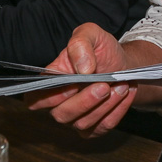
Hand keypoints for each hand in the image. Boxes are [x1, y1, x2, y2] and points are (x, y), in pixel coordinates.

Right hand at [27, 23, 136, 137]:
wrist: (124, 64)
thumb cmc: (101, 50)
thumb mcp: (91, 34)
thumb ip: (80, 44)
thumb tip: (82, 68)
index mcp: (52, 80)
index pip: (35, 98)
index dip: (48, 97)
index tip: (72, 85)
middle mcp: (59, 103)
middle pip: (62, 114)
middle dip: (85, 101)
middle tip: (105, 85)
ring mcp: (76, 117)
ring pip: (83, 123)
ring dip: (105, 105)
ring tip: (121, 85)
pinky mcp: (94, 127)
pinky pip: (102, 127)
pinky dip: (117, 111)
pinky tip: (126, 94)